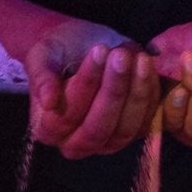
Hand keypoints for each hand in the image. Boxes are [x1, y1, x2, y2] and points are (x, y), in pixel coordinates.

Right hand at [25, 19, 160, 158]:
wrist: (81, 47)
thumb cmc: (58, 53)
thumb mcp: (42, 55)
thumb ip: (41, 77)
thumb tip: (49, 101)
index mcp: (46, 129)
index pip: (64, 118)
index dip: (84, 85)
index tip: (98, 51)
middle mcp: (75, 144)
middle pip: (96, 129)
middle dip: (112, 90)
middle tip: (120, 55)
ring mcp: (107, 143)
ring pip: (124, 130)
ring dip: (135, 93)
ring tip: (138, 58)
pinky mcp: (133, 133)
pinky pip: (146, 121)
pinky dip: (150, 93)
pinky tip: (147, 65)